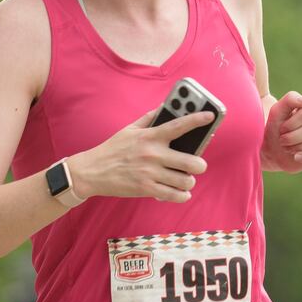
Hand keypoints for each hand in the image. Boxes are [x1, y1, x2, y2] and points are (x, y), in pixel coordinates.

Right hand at [68, 108, 212, 203]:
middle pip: (193, 162)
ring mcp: (150, 173)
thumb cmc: (112, 149)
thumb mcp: (129, 129)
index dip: (197, 119)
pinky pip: (174, 195)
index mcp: (150, 136)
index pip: (179, 126)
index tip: (210, 116)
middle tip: (195, 165)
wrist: (91, 172)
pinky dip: (181, 195)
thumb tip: (165, 107)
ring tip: (184, 179)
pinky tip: (179, 192)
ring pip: (186, 181)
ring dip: (189, 181)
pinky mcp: (146, 189)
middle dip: (199, 165)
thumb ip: (149, 118)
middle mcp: (153, 154)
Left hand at [261, 91, 301, 172]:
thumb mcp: (277, 111)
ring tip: (288, 148)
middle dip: (292, 138)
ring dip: (297, 148)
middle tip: (282, 140)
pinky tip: (297, 157)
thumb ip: (291, 99)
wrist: (272, 149)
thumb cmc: (276, 128)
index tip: (281, 129)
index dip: (290, 125)